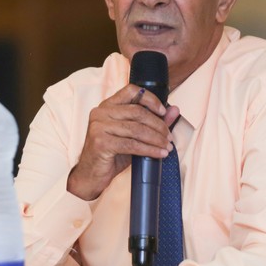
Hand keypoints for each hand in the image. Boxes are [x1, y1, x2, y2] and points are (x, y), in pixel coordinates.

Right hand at [67, 84, 179, 200]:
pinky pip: (132, 144)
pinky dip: (149, 150)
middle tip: (168, 136)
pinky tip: (159, 154)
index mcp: (107, 105)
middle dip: (158, 125)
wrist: (91, 174)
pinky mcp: (101, 142)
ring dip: (156, 139)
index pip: (131, 91)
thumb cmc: (111, 154)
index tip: (163, 112)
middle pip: (137, 112)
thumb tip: (174, 110)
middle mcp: (100, 112)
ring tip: (167, 146)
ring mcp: (99, 127)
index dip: (151, 99)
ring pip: (136, 129)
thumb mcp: (132, 135)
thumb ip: (152, 122)